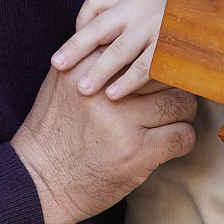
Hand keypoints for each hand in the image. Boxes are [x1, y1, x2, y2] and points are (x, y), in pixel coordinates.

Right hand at [10, 63, 195, 223]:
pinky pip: (183, 134)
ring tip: (173, 117)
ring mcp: (123, 121)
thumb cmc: (53, 131)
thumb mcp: (62, 85)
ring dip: (182, 110)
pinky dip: (184, 138)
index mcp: (85, 66)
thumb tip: (130, 43)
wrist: (40, 180)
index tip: (165, 65)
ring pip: (180, 101)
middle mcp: (104, 89)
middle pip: (163, 70)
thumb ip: (92, 62)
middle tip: (177, 89)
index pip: (138, 47)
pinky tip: (171, 141)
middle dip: (174, 81)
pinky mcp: (138, 152)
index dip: (157, 56)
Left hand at [50, 0, 167, 98]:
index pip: (94, 4)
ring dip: (100, 70)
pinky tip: (115, 95)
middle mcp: (139, 6)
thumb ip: (117, 19)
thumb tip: (83, 35)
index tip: (60, 58)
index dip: (77, 31)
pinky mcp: (172, 45)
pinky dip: (129, 81)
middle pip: (99, 27)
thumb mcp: (143, 8)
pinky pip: (146, 65)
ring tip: (83, 89)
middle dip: (77, 50)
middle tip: (58, 68)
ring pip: (120, 50)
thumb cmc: (171, 18)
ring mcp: (156, 24)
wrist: (218, 16)